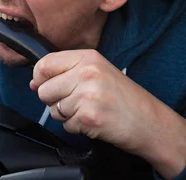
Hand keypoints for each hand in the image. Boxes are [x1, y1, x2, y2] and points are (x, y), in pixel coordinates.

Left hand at [30, 49, 185, 179]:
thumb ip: (67, 71)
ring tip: (88, 110)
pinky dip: (77, 127)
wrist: (150, 121)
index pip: (45, 64)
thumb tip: (35, 82)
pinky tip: (93, 121)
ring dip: (67, 115)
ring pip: (54, 109)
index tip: (45, 85)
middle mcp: (87, 73)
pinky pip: (66, 125)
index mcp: (88, 58)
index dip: (40, 78)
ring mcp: (88, 94)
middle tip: (76, 102)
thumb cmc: (124, 98)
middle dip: (54, 101)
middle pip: (45, 90)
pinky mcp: (89, 116)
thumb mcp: (98, 72)